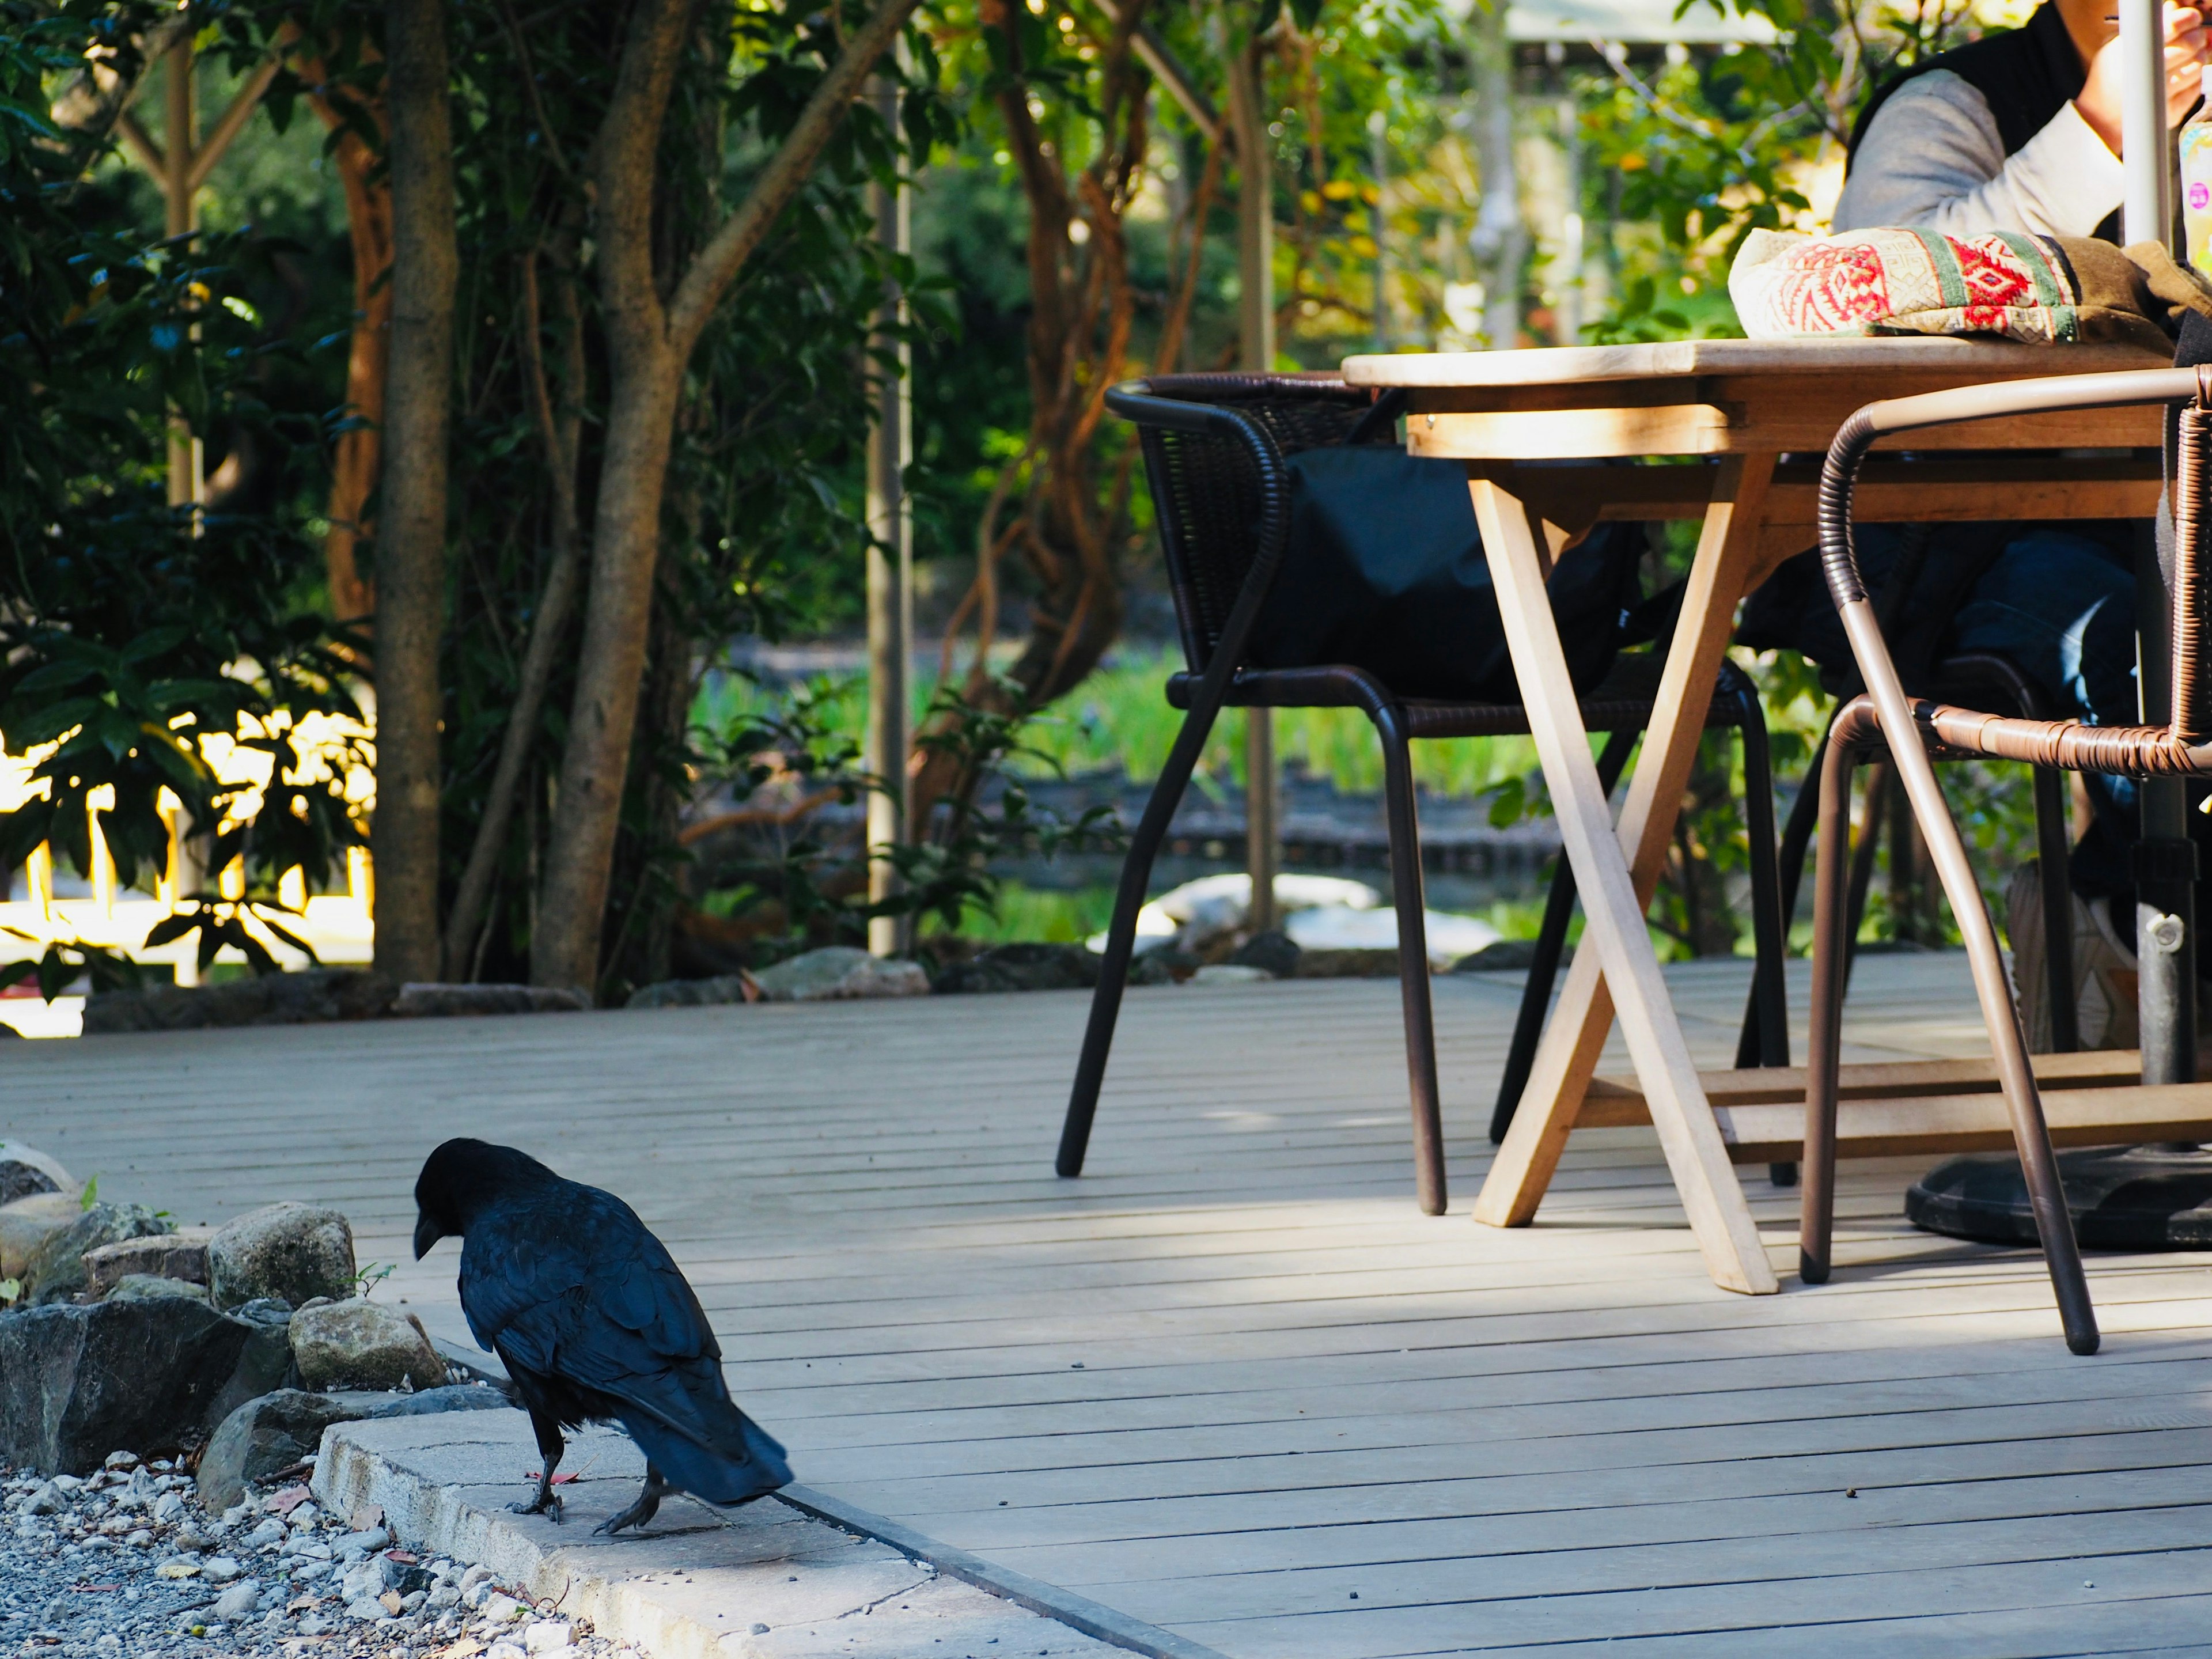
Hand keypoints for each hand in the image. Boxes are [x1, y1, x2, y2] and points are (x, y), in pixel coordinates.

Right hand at [2077, 4, 2208, 152]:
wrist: (2096, 124)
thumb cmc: (2107, 83)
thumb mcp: (2114, 50)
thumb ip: (2143, 29)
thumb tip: (2174, 11)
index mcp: (2128, 55)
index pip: (2169, 28)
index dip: (2186, 19)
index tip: (2191, 18)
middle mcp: (2143, 75)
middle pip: (2188, 45)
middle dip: (2197, 37)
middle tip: (2194, 37)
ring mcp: (2158, 96)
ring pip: (2196, 67)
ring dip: (2198, 58)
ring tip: (2188, 58)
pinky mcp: (2168, 113)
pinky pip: (2195, 89)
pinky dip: (2194, 80)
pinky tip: (2182, 77)